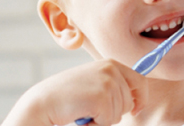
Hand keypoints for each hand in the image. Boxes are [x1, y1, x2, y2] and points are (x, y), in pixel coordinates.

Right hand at [1, 59, 148, 125]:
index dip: (141, 98)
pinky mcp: (102, 98)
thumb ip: (111, 82)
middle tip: (92, 108)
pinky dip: (96, 124)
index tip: (136, 109)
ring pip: (119, 113)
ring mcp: (107, 83)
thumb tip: (136, 98)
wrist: (42, 102)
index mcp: (110, 63)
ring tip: (84, 109)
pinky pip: (109, 121)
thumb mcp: (92, 81)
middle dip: (115, 112)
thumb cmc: (66, 95)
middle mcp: (111, 69)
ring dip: (103, 118)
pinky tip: (81, 115)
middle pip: (130, 101)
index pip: (140, 80)